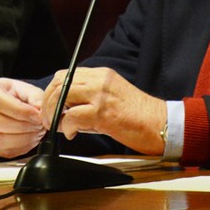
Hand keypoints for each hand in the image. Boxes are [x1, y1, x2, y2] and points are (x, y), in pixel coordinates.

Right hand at [0, 78, 45, 158]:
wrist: (0, 104)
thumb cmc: (10, 94)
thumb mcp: (22, 88)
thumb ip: (33, 95)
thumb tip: (40, 110)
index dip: (19, 111)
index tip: (37, 115)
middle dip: (22, 125)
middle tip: (39, 124)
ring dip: (23, 138)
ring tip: (37, 131)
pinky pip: (3, 151)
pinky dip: (21, 147)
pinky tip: (31, 138)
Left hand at [41, 67, 166, 155]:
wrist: (162, 125)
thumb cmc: (139, 117)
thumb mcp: (111, 99)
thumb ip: (88, 100)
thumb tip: (64, 113)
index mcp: (101, 75)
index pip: (65, 75)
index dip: (52, 91)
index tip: (51, 107)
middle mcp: (100, 80)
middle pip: (58, 83)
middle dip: (47, 103)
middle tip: (49, 120)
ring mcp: (101, 94)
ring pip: (61, 96)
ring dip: (52, 113)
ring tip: (57, 127)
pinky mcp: (103, 112)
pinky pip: (72, 116)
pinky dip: (66, 127)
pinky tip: (72, 134)